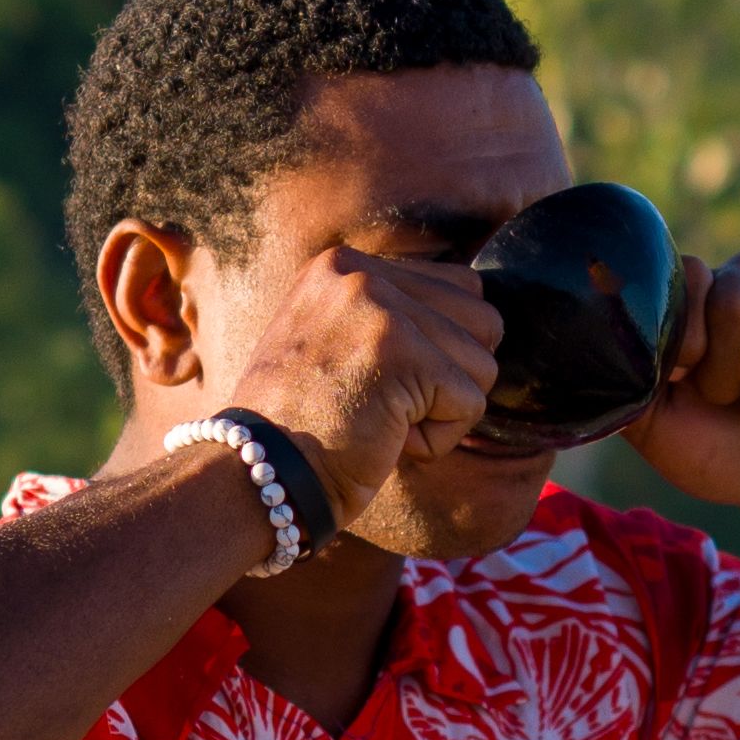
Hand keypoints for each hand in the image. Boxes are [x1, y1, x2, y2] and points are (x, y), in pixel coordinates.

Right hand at [229, 246, 503, 524]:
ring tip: (382, 422)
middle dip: (450, 377)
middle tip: (385, 406)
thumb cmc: (297, 428)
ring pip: (483, 363)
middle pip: (482, 319)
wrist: (255, 476)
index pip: (457, 288)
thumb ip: (392, 316)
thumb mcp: (333, 343)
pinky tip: (387, 442)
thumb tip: (483, 319)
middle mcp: (361, 273)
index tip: (375, 381)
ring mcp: (382, 310)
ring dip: (444, 410)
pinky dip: (438, 439)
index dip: (437, 352)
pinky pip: (471, 404)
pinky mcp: (404, 355)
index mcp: (342, 264)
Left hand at [630, 252, 739, 527]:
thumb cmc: (718, 447)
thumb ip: (625, 380)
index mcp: (701, 293)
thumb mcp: (655, 424)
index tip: (685, 376)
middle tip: (733, 400)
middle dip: (728, 373)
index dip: (687, 336)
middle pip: (735, 298)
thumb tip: (585, 348)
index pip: (687, 273)